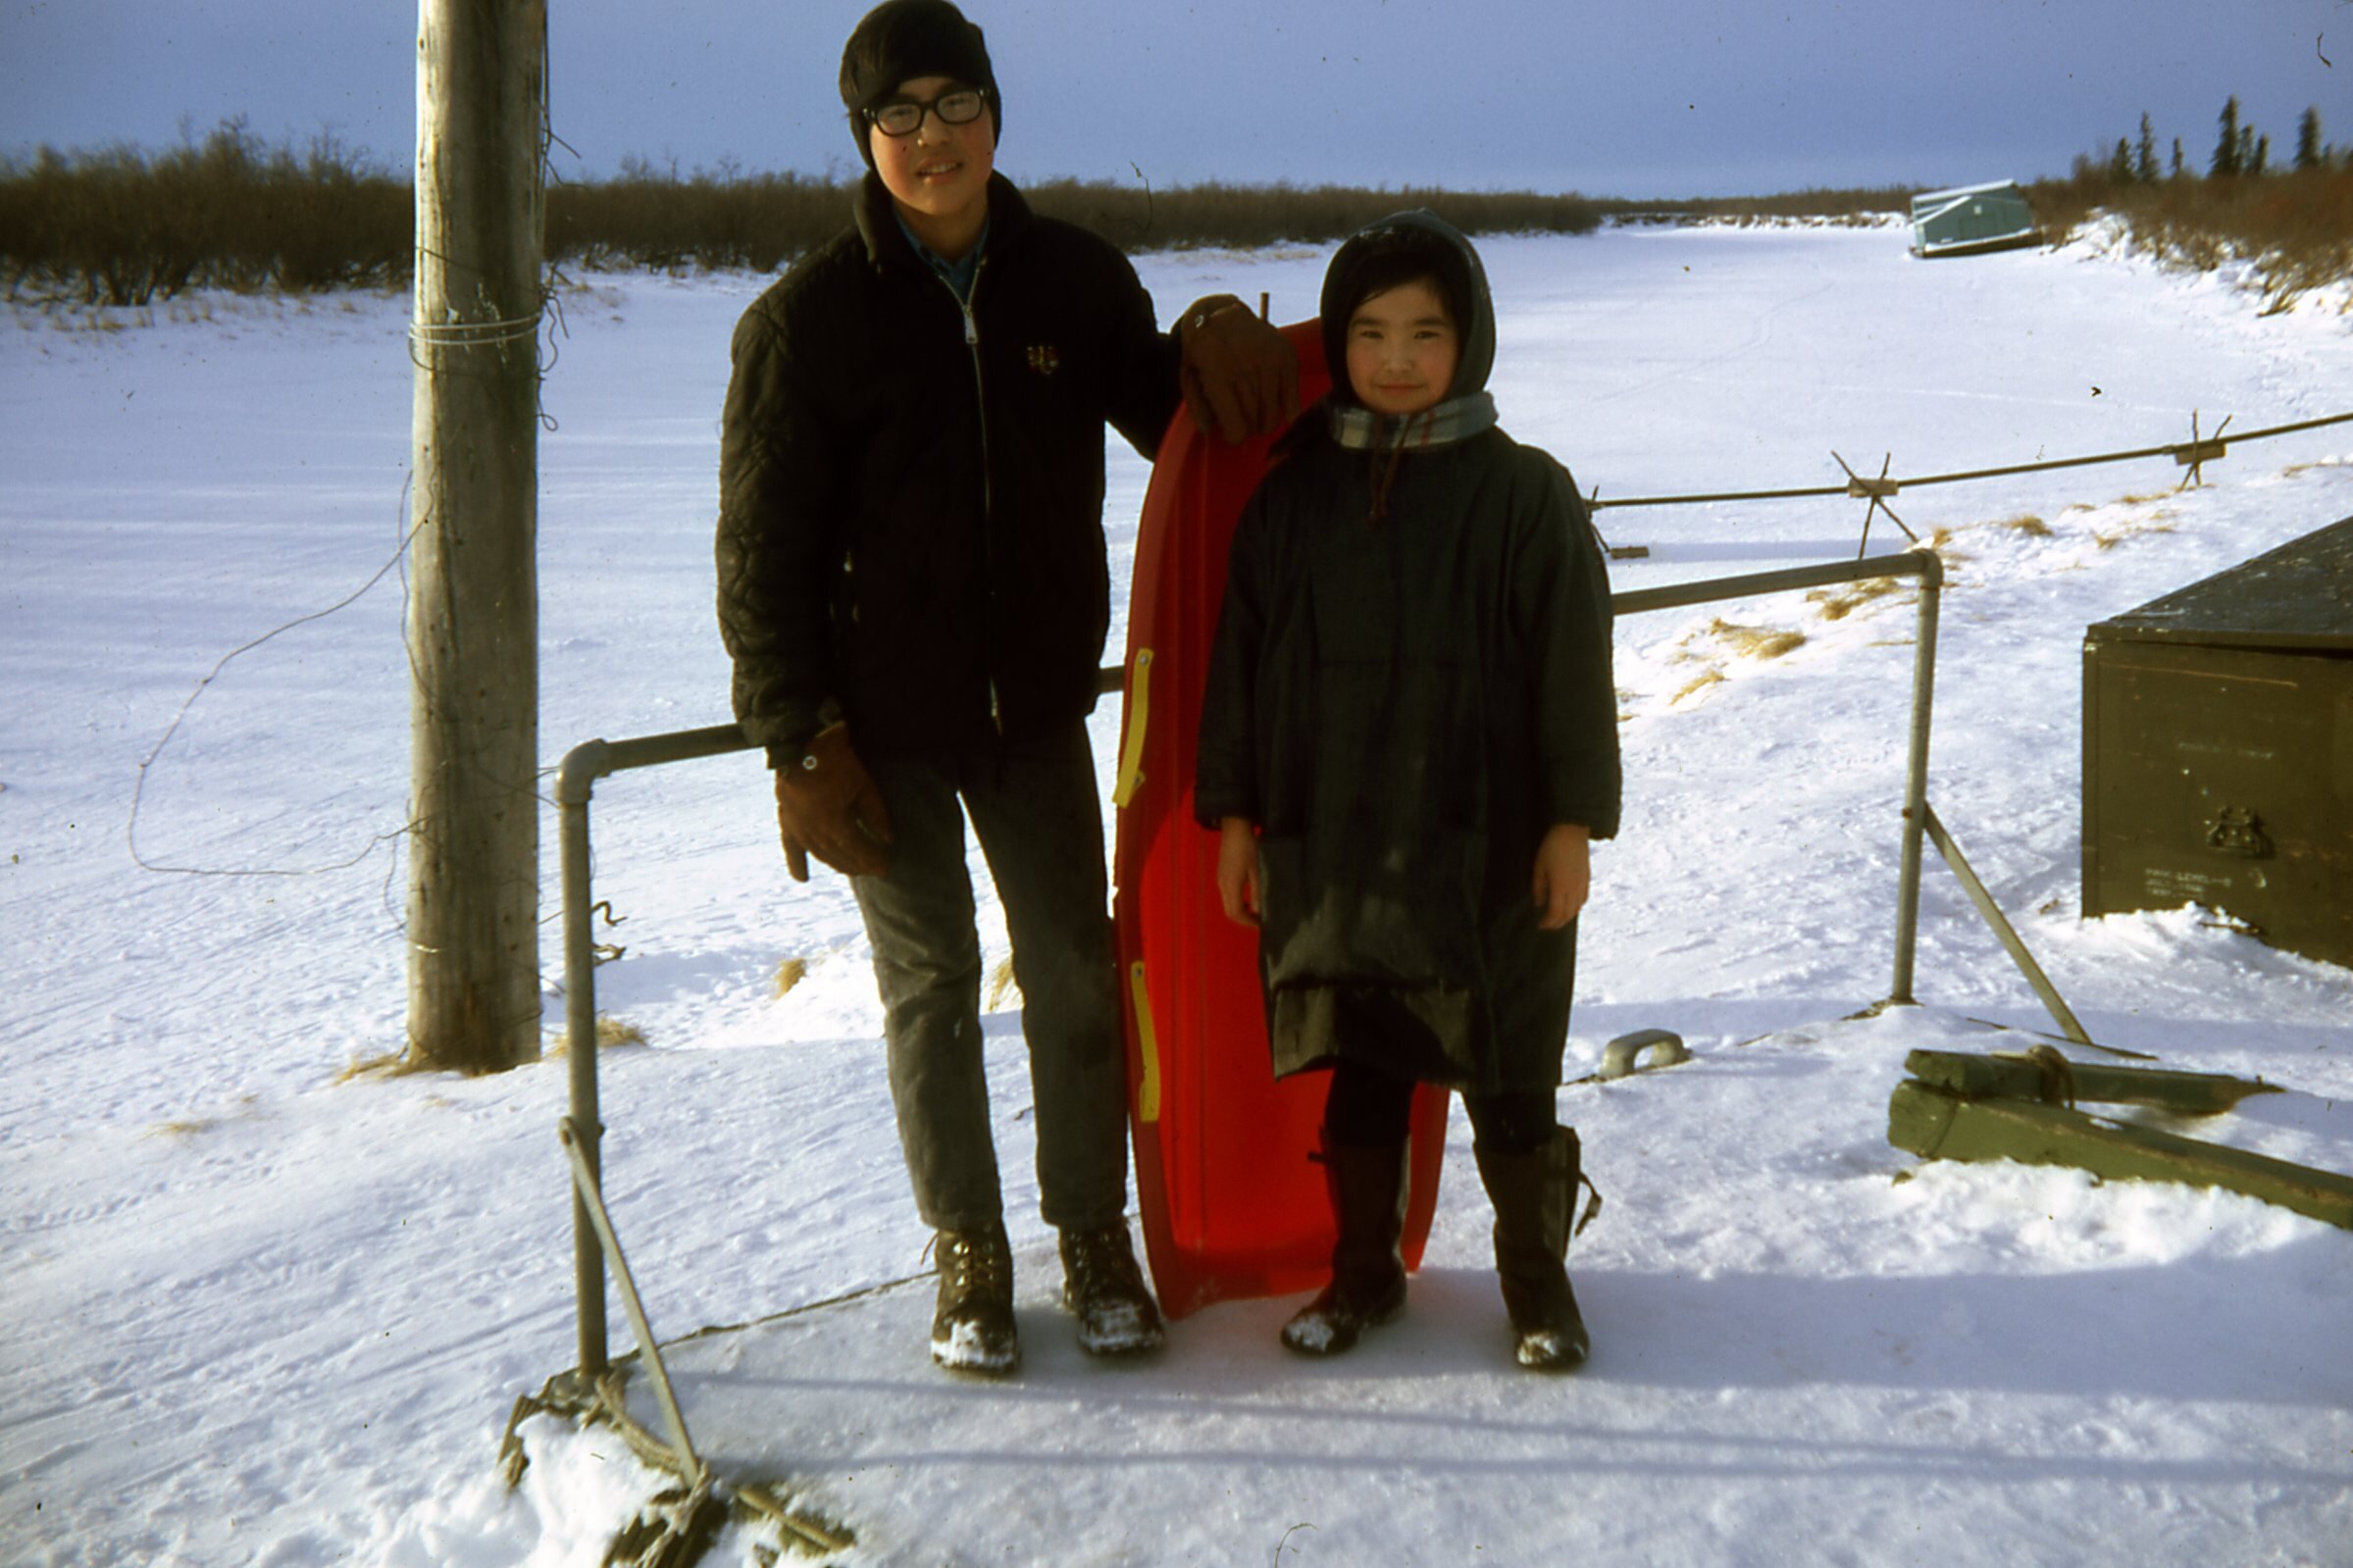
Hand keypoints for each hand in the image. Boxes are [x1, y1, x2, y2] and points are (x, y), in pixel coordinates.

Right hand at [773, 723, 892, 881]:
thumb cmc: (837, 761)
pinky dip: (796, 862)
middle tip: (872, 868)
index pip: (858, 852)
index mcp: (834, 825)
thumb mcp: (863, 785)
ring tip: (851, 869)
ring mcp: (797, 828)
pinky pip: (790, 846)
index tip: (886, 868)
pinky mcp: (786, 819)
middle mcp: (813, 832)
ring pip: (820, 854)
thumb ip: (876, 815)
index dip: (873, 861)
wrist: (803, 741)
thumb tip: (887, 840)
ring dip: (836, 864)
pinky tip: (802, 878)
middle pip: (839, 857)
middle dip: (858, 865)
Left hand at [1179, 297, 1299, 444]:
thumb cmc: (1204, 352)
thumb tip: (1210, 429)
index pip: (1237, 426)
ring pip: (1272, 417)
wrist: (1223, 314)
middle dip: (1247, 428)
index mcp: (1218, 371)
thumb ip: (1197, 407)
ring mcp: (1270, 360)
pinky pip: (1293, 405)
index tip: (1232, 432)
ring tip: (1253, 410)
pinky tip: (1272, 402)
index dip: (1234, 436)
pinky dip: (1284, 411)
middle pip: (1254, 424)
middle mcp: (1246, 365)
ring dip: (1263, 421)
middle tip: (1241, 418)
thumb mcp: (1189, 376)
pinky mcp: (1287, 358)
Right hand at [1215, 817, 1262, 927]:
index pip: (1236, 912)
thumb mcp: (1257, 870)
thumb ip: (1257, 892)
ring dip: (1240, 911)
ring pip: (1228, 904)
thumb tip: (1259, 911)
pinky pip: (1227, 896)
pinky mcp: (1222, 875)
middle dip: (1243, 919)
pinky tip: (1248, 898)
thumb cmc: (1248, 847)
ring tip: (1255, 911)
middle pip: (1230, 911)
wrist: (1234, 828)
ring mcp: (1220, 880)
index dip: (1248, 922)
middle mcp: (1223, 885)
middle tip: (1259, 920)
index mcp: (1231, 885)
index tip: (1261, 924)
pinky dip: (1237, 902)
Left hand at [1531, 824, 1590, 930]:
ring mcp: (1582, 883)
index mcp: (1561, 886)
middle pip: (1568, 914)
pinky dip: (1576, 907)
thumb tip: (1539, 903)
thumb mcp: (1539, 867)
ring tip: (1557, 918)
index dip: (1548, 922)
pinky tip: (1569, 906)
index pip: (1556, 913)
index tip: (1540, 925)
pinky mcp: (1587, 878)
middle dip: (1557, 923)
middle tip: (1547, 925)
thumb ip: (1538, 887)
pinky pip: (1583, 899)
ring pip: (1577, 908)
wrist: (1572, 831)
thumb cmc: (1552, 847)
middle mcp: (1574, 888)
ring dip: (1567, 916)